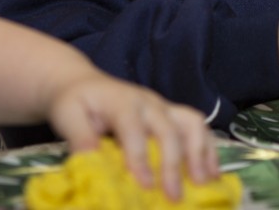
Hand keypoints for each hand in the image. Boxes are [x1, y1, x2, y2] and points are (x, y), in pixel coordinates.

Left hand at [47, 75, 218, 200]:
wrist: (83, 83)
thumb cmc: (76, 102)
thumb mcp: (67, 115)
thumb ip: (79, 137)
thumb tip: (91, 162)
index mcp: (122, 102)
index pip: (134, 130)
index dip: (140, 158)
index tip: (145, 186)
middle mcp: (148, 102)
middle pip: (168, 129)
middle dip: (174, 164)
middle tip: (174, 196)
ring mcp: (164, 107)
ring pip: (192, 123)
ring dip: (201, 153)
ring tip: (204, 182)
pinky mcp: (171, 114)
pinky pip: (197, 127)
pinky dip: (208, 149)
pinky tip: (211, 173)